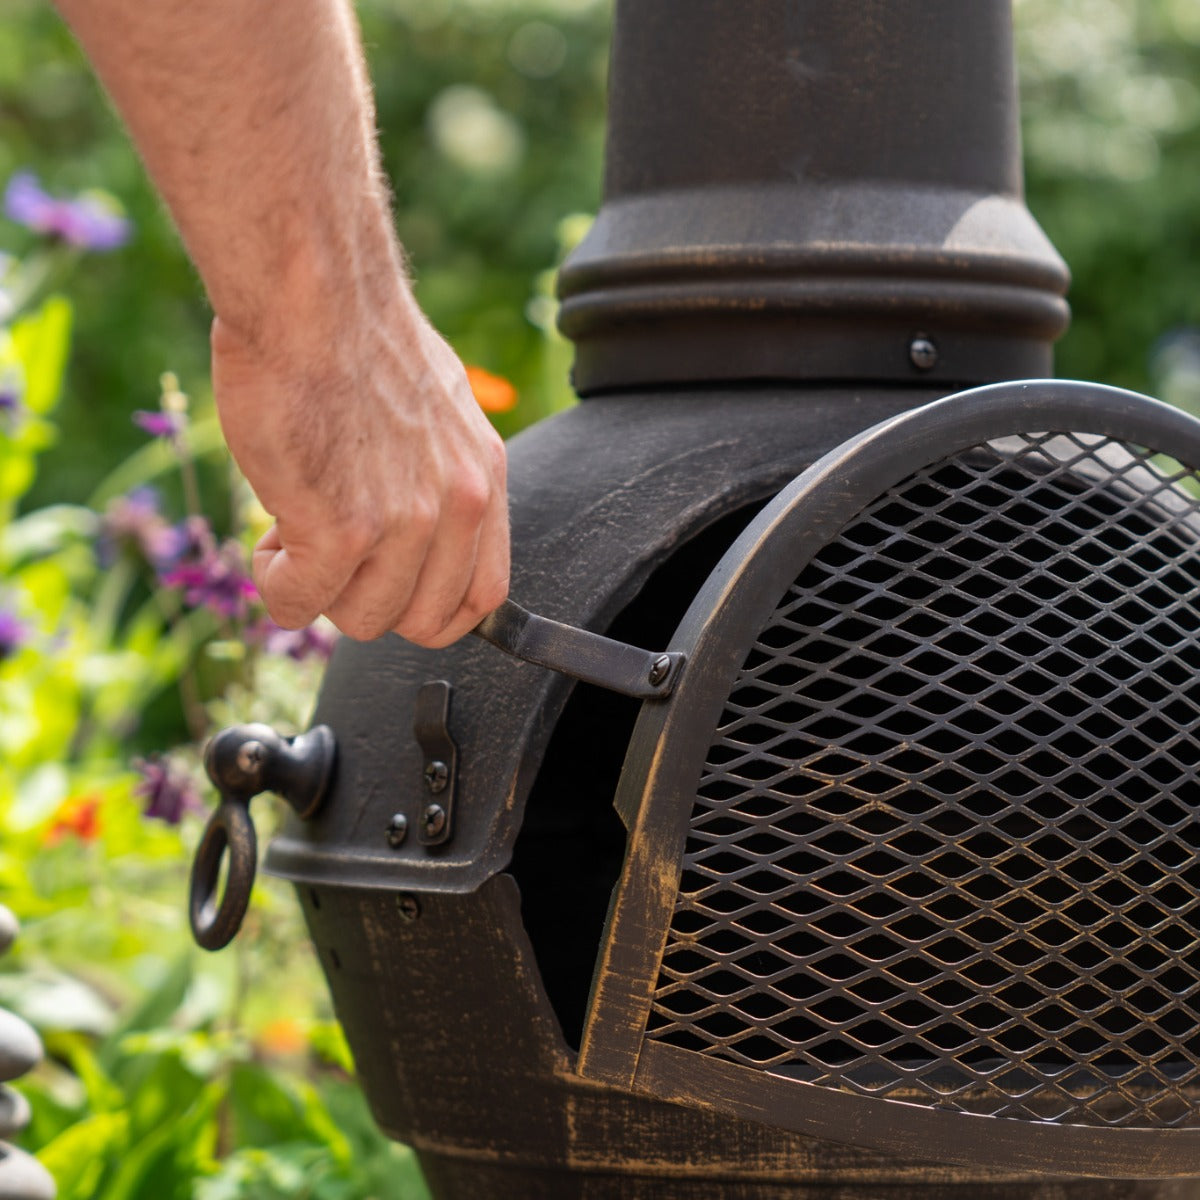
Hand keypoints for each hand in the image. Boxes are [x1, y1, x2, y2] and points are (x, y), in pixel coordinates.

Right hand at [210, 293, 509, 647]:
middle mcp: (458, 506)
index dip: (429, 607)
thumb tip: (413, 521)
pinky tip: (271, 537)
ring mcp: (405, 522)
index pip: (484, 597)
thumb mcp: (435, 410)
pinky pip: (302, 603)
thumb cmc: (354, 337)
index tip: (389, 585)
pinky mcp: (343, 529)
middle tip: (332, 550)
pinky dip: (277, 586)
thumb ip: (436, 475)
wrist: (312, 291)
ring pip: (362, 620)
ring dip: (319, 590)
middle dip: (368, 599)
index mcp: (483, 478)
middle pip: (421, 622)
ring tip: (295, 527)